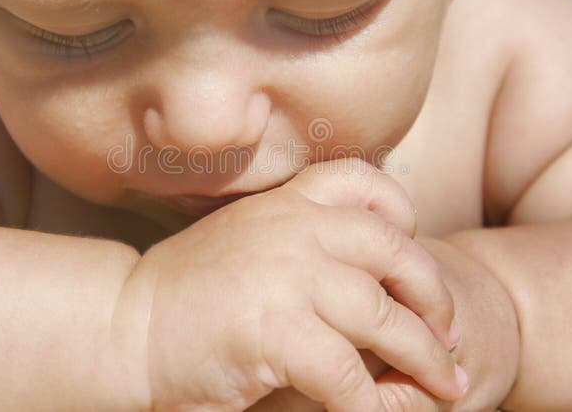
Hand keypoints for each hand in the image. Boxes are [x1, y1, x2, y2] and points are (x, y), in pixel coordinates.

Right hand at [112, 158, 466, 411]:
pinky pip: (347, 374)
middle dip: (434, 296)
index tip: (413, 251)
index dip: (402, 215)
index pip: (364, 182)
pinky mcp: (273, 329)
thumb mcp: (248, 242)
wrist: (121, 327)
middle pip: (394, 251)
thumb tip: (359, 271)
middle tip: (450, 335)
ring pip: (384, 316)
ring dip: (423, 359)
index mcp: (285, 203)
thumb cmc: (185, 293)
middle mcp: (291, 227)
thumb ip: (297, 238)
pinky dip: (369, 405)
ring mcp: (284, 275)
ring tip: (446, 386)